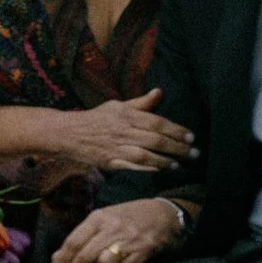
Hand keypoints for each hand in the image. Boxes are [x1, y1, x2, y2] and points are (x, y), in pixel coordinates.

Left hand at [54, 197, 187, 262]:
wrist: (164, 214)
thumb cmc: (128, 217)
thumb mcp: (104, 218)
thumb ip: (83, 235)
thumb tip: (58, 257)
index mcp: (99, 217)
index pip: (74, 241)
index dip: (62, 258)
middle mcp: (112, 227)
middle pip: (86, 255)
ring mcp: (129, 239)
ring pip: (104, 262)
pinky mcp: (144, 250)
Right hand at [58, 90, 195, 173]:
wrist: (67, 133)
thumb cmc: (96, 119)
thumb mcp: (117, 106)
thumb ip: (141, 103)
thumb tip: (160, 92)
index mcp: (126, 115)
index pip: (157, 122)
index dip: (176, 130)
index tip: (191, 136)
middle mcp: (122, 131)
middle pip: (155, 140)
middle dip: (177, 147)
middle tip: (194, 153)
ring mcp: (116, 148)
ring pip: (146, 155)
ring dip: (165, 161)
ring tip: (180, 164)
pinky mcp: (110, 161)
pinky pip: (133, 167)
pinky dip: (149, 169)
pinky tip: (161, 170)